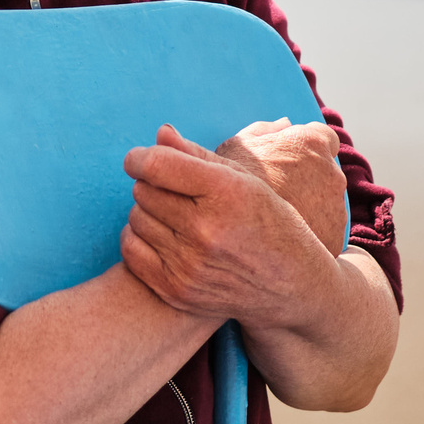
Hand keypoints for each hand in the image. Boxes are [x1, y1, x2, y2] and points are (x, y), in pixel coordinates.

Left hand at [119, 124, 340, 328]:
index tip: (138, 159)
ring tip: (173, 214)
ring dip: (148, 212)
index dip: (139, 158)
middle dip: (151, 184)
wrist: (292, 286)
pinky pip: (131, 250)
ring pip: (137, 218)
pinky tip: (161, 235)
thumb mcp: (247, 182)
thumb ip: (200, 155)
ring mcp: (190, 265)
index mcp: (227, 193)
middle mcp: (207, 229)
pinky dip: (138, 238)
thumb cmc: (269, 223)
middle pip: (144, 190)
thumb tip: (160, 133)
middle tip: (170, 191)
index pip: (157, 165)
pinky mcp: (177, 290)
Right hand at [208, 117, 346, 248]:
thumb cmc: (231, 181)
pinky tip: (284, 239)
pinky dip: (310, 233)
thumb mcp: (239, 144)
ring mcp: (336, 208)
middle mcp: (332, 173)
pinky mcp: (334, 237)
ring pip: (327, 204)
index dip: (308, 148)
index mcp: (312, 143)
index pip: (325, 137)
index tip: (293, 159)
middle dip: (309, 180)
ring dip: (310, 208)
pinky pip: (325, 231)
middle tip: (280, 192)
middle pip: (326, 173)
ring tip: (278, 221)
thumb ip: (266, 130)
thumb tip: (285, 124)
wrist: (231, 228)